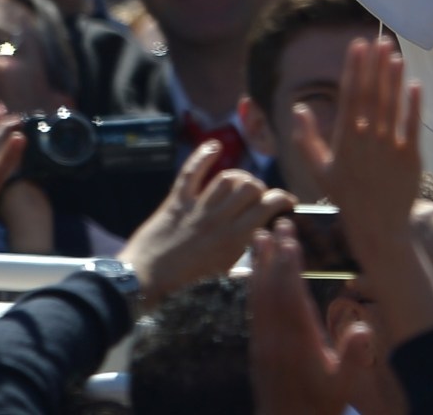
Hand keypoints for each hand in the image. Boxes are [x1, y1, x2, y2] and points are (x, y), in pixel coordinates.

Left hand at [119, 142, 294, 307]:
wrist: (145, 281)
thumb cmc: (184, 286)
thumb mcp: (222, 280)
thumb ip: (244, 266)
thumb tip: (263, 255)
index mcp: (234, 241)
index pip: (267, 207)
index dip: (282, 199)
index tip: (287, 201)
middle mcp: (218, 220)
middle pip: (249, 187)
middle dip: (260, 187)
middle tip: (258, 196)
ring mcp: (197, 209)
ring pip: (226, 178)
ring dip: (238, 176)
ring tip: (240, 183)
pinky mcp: (176, 202)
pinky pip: (192, 172)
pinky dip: (203, 156)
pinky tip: (214, 146)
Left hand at [247, 219, 370, 414]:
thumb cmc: (320, 407)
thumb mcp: (343, 387)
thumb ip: (352, 358)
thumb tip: (362, 329)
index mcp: (298, 342)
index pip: (291, 295)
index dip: (290, 266)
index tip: (290, 239)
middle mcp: (276, 338)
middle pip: (272, 288)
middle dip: (274, 255)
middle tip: (276, 225)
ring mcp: (263, 343)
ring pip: (258, 296)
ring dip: (259, 265)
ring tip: (258, 238)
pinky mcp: (257, 349)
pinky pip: (254, 310)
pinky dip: (254, 287)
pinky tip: (255, 275)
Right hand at [290, 36, 421, 258]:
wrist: (377, 226)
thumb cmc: (346, 196)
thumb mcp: (319, 168)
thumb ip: (305, 138)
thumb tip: (299, 107)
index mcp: (345, 139)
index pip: (351, 95)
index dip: (355, 68)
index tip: (358, 45)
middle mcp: (368, 139)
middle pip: (373, 94)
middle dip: (376, 65)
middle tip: (380, 39)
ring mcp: (390, 147)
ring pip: (393, 105)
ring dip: (394, 78)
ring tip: (396, 55)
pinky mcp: (411, 156)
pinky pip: (413, 125)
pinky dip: (414, 104)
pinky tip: (415, 84)